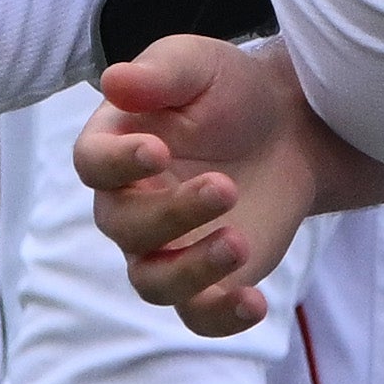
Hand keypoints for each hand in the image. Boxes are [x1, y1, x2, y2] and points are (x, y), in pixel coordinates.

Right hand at [79, 36, 321, 335]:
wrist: (290, 124)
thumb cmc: (230, 90)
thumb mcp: (200, 65)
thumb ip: (161, 72)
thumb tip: (116, 80)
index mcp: (116, 151)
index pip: (94, 166)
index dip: (119, 162)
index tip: (158, 150)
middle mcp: (129, 207)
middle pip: (126, 227)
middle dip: (172, 212)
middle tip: (225, 187)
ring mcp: (165, 248)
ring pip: (154, 281)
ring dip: (192, 269)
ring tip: (239, 242)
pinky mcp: (207, 277)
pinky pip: (199, 314)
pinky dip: (220, 317)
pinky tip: (254, 303)